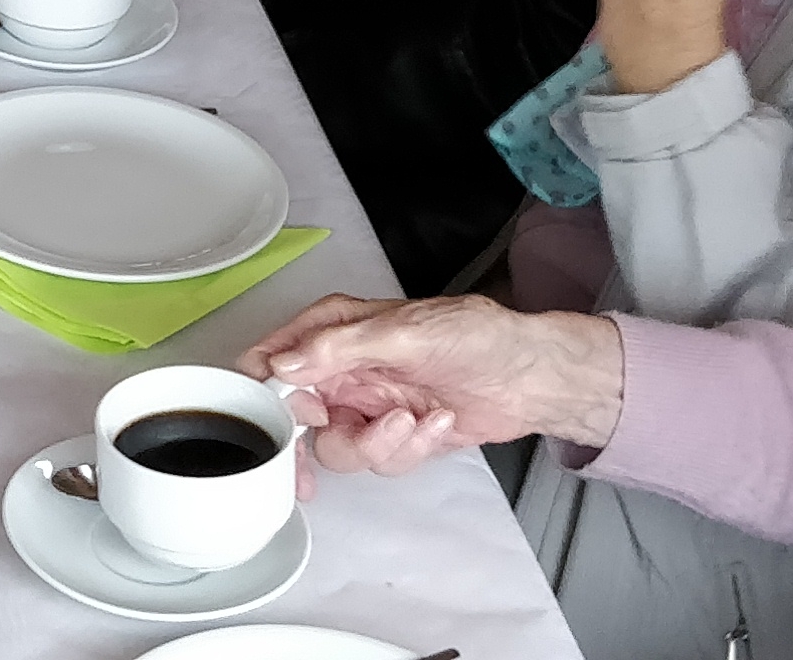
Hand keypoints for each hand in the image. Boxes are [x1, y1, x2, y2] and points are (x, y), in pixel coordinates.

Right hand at [238, 291, 629, 467]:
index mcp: (335, 331)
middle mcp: (344, 370)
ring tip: (413, 421)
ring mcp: (370, 407)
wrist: (534, 376)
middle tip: (349, 439)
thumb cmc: (477, 335)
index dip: (258, 391)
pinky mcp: (398, 438)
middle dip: (324, 437)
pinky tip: (439, 422)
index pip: (272, 359)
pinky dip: (410, 449)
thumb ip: (340, 349)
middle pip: (298, 417)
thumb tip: (281, 366)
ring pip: (339, 448)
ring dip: (377, 444)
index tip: (264, 423)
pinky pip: (381, 461)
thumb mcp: (405, 332)